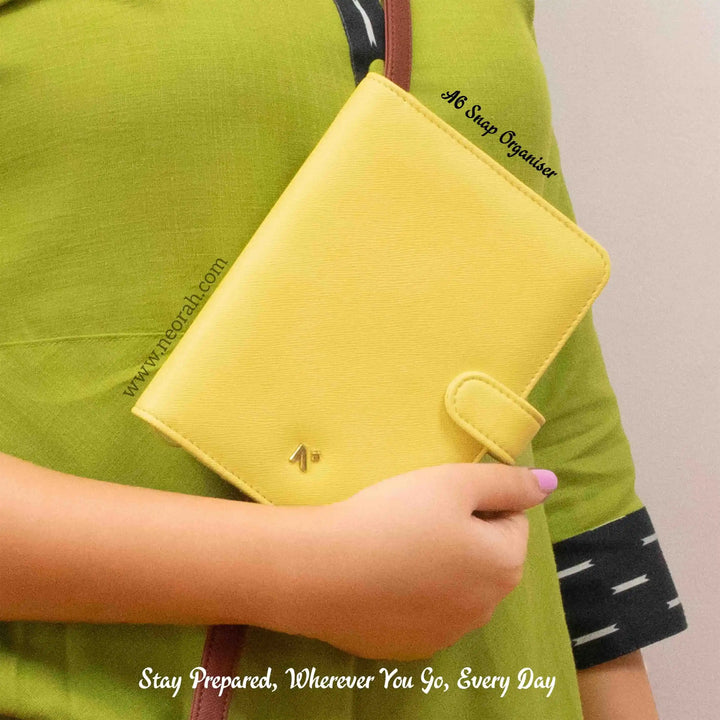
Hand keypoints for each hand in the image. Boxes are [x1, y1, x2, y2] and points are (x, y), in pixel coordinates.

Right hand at [278, 462, 556, 660]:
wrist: (323, 571)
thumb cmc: (393, 515)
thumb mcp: (454, 482)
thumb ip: (509, 483)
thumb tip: (551, 483)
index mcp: (504, 565)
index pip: (511, 521)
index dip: (476, 502)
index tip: (437, 499)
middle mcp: (487, 608)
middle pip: (486, 556)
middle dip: (462, 535)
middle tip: (415, 518)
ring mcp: (448, 634)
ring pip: (457, 585)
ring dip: (440, 566)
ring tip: (396, 547)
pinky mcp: (412, 647)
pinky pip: (426, 610)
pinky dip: (414, 593)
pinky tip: (383, 577)